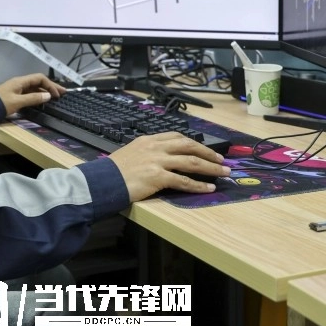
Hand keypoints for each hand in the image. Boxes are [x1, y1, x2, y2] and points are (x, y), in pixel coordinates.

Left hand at [0, 73, 65, 114]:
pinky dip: (38, 96)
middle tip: (63, 93)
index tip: (57, 94)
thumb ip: (33, 98)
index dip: (50, 85)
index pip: (40, 78)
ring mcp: (17, 89)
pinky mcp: (15, 96)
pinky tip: (42, 101)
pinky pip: (29, 93)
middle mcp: (20, 83)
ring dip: (45, 92)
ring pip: (34, 88)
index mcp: (21, 81)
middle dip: (51, 87)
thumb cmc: (1, 104)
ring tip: (55, 97)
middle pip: (38, 82)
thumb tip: (48, 96)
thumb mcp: (18, 102)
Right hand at [108, 132, 230, 201]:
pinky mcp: (158, 177)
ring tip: (223, 173)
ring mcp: (157, 161)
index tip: (205, 150)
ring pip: (191, 162)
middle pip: (189, 146)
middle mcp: (155, 147)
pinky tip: (208, 188)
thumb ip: (147, 153)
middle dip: (208, 153)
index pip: (177, 137)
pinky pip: (183, 181)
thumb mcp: (130, 153)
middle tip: (221, 161)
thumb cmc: (113, 171)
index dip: (195, 143)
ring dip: (210, 168)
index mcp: (149, 140)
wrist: (102, 181)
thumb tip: (162, 160)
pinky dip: (198, 185)